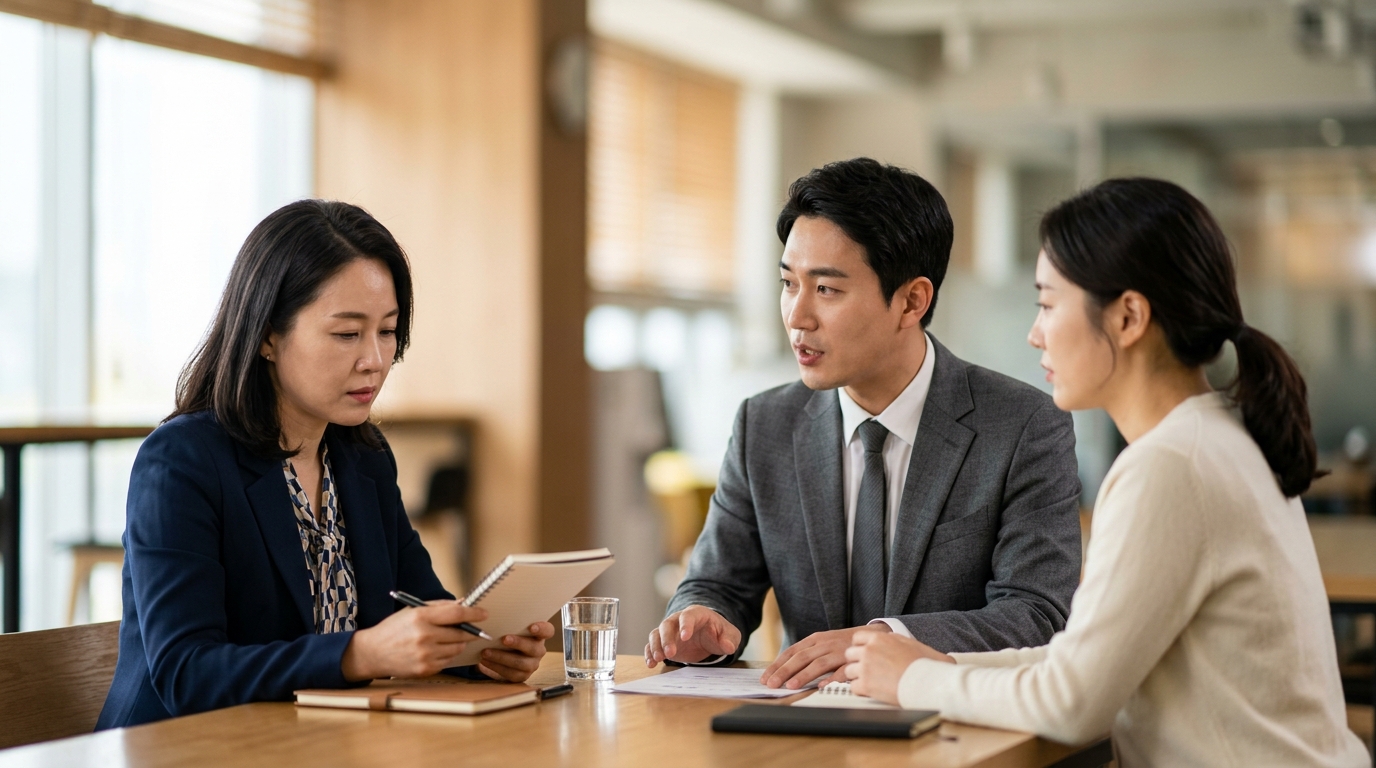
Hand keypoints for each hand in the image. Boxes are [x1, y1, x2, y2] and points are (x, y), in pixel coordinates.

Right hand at [341, 601, 487, 680]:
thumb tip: (464, 603)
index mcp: (421, 617)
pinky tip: (435, 651)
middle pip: (461, 634)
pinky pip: (448, 661)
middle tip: (470, 629)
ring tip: (444, 639)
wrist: (372, 653)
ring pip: (457, 649)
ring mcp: (425, 655)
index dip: (474, 613)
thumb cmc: (394, 629)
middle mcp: (424, 637)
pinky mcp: (425, 670)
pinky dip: (447, 655)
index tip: (484, 613)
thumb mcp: (413, 610)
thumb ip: (440, 606)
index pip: (457, 614)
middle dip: (469, 631)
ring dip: (458, 643)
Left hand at [477, 621, 554, 681]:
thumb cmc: (508, 635)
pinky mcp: (522, 676)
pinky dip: (496, 667)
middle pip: (534, 648)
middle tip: (504, 639)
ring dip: (502, 657)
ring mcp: (532, 664)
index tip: (531, 627)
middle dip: (518, 643)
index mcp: (539, 635)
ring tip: (486, 652)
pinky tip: (484, 661)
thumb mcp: (510, 627)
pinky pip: (510, 673)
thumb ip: (508, 622)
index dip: (542, 629)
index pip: (548, 630)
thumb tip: (489, 613)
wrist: (504, 656)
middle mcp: (538, 650)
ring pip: (521, 663)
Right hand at [645, 606, 740, 666]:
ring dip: (656, 646)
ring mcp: (670, 631)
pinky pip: (652, 644)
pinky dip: (650, 653)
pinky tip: (651, 663)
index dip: (686, 625)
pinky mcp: (664, 642)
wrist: (709, 635)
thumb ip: (729, 639)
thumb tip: (728, 646)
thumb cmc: (718, 632)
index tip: (685, 637)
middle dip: (667, 639)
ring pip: (657, 633)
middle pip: (667, 624)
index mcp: (696, 614)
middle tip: (670, 654)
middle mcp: (679, 620)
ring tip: (658, 659)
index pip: (688, 616)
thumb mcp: (729, 634)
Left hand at [759, 623, 890, 688]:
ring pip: (818, 663)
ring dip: (803, 675)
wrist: (873, 636)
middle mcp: (824, 643)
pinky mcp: (853, 660)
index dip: (777, 665)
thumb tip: (784, 670)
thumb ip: (807, 654)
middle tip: (772, 685)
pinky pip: (841, 670)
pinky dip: (832, 679)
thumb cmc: (843, 644)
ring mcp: (838, 651)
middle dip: (784, 672)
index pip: (791, 652)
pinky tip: (822, 687)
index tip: (765, 678)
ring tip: (791, 686)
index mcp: (815, 640)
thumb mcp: (823, 644)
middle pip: (800, 657)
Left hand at [842, 630, 953, 704]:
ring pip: (848, 671)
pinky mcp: (865, 685)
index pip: (857, 638)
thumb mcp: (912, 643)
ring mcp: (865, 668)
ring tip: (870, 682)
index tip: (863, 653)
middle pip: (849, 654)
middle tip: (866, 669)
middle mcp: (869, 651)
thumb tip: (891, 639)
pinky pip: (853, 687)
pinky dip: (860, 690)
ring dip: (857, 676)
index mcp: (880, 638)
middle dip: (856, 661)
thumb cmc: (926, 664)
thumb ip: (895, 639)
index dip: (860, 646)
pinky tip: (871, 691)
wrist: (928, 682)